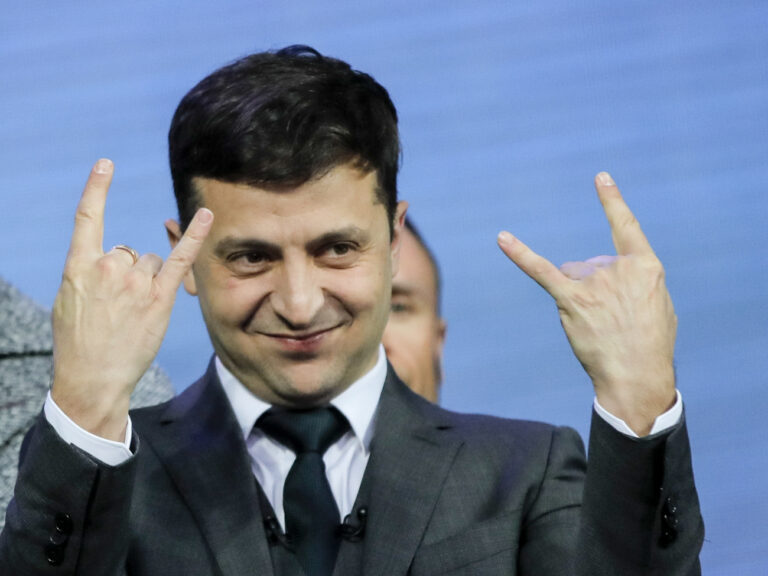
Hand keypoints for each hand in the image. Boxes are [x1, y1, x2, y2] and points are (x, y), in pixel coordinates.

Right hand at [51, 159, 212, 439]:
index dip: (97, 189)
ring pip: (152, 262)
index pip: (87, 218)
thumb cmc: (78, 341)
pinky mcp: (160, 297)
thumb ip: (89, 273)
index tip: (106, 164)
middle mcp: (109, 267)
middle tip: (118, 307)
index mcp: (79, 266)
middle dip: (128, 274)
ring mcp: (136, 282)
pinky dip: (195, 237)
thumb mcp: (70, 301)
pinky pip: (181, 260)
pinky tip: (207, 215)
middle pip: (131, 251)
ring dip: (148, 282)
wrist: (91, 378)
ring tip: (134, 312)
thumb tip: (112, 260)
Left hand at [497, 172, 675, 434]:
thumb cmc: (650, 344)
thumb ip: (635, 283)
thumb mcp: (658, 306)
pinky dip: (520, 254)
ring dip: (579, 300)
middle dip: (597, 292)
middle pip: (590, 266)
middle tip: (612, 323)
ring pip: (572, 277)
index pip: (626, 226)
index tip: (600, 178)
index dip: (612, 202)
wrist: (637, 375)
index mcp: (646, 267)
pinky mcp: (570, 299)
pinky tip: (502, 238)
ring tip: (597, 327)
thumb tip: (605, 279)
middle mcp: (618, 269)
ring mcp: (593, 283)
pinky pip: (541, 271)